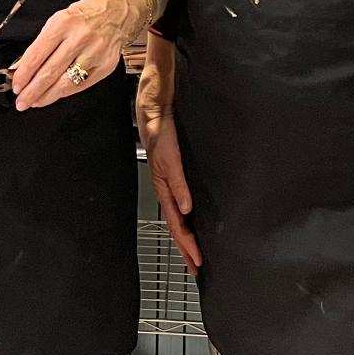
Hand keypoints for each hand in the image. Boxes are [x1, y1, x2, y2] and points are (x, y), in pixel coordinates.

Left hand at [9, 0, 143, 110]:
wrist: (117, 11)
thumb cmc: (84, 16)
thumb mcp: (58, 20)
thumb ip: (42, 43)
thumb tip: (25, 68)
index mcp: (63, 24)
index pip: (37, 55)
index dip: (24, 74)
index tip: (16, 85)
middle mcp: (79, 38)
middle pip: (50, 72)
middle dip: (32, 91)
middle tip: (21, 101)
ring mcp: (94, 53)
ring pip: (65, 82)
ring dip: (46, 96)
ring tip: (35, 102)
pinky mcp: (105, 65)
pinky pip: (81, 85)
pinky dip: (65, 93)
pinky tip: (54, 95)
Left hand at [137, 56, 199, 273]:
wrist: (155, 87)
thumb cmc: (166, 114)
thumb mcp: (177, 144)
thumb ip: (184, 166)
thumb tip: (196, 191)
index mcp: (166, 177)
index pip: (175, 216)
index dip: (185, 240)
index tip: (196, 262)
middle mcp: (162, 174)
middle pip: (172, 217)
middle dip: (185, 244)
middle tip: (198, 267)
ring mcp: (161, 161)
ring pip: (170, 202)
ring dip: (182, 228)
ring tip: (194, 249)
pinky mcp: (164, 144)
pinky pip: (173, 171)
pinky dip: (179, 190)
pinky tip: (188, 207)